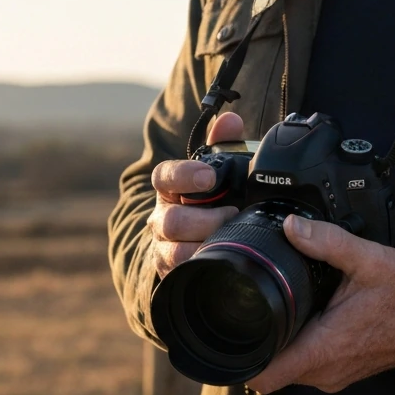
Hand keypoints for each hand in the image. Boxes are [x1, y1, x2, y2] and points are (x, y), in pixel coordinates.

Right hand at [147, 112, 244, 278]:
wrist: (201, 242)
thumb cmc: (212, 201)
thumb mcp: (219, 173)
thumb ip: (224, 144)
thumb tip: (230, 121)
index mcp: (170, 188)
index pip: (164, 177)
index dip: (184, 175)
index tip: (209, 177)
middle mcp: (161, 218)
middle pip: (172, 220)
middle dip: (205, 220)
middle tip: (233, 215)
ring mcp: (163, 247)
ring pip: (175, 251)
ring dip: (206, 245)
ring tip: (232, 239)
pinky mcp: (170, 273)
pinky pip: (181, 274)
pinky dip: (203, 268)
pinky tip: (224, 262)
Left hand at [248, 215, 394, 394]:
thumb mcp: (368, 259)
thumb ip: (327, 242)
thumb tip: (290, 227)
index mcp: (325, 348)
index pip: (264, 376)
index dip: (239, 360)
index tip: (229, 333)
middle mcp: (326, 371)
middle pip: (270, 370)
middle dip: (258, 343)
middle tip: (254, 307)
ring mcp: (335, 375)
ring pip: (289, 369)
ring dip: (280, 344)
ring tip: (281, 309)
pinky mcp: (343, 372)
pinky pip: (308, 366)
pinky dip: (299, 347)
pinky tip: (306, 318)